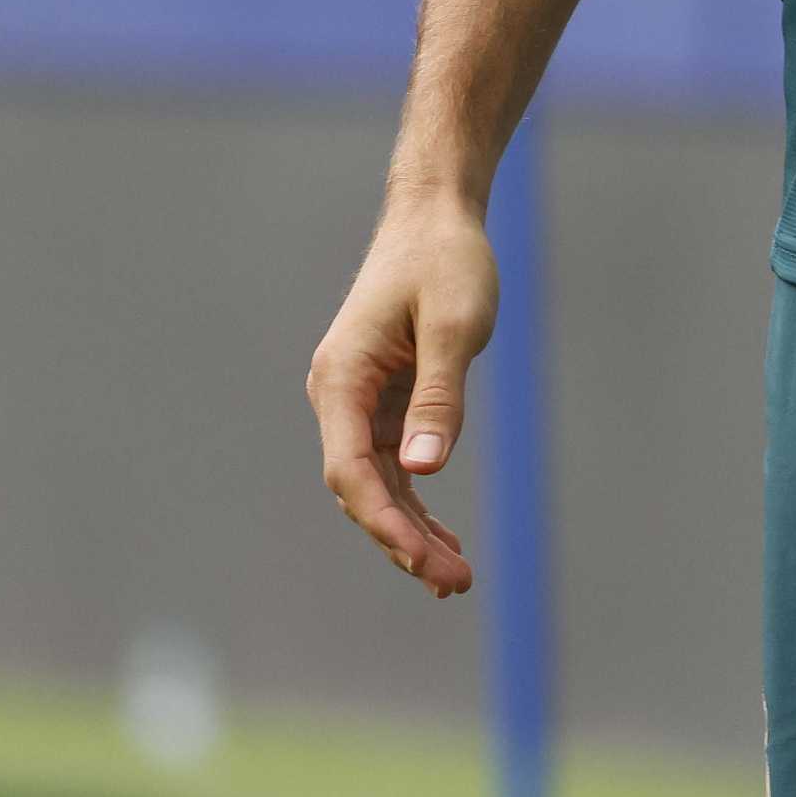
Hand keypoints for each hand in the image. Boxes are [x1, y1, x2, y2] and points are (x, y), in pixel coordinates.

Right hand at [306, 197, 498, 598]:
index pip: (349, 471)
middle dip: (403, 540)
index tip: (422, 560)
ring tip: (455, 576)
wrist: (436, 215)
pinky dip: (416, 500)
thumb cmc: (445, 260)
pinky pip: (393, 465)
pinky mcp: (384, 400)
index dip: (384, 522)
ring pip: (377, 484)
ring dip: (410, 530)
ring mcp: (359, 401)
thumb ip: (440, 396)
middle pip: (362, 488)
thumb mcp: (454, 324)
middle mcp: (339, 395)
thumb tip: (423, 470)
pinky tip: (442, 538)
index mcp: (342, 378)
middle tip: (456, 581)